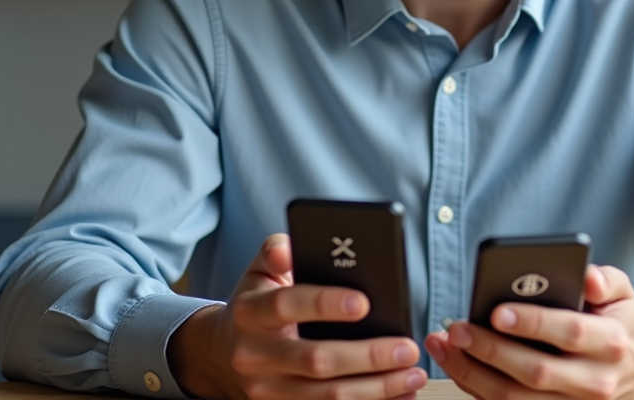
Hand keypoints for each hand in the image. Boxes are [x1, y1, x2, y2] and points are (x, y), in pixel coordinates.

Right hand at [168, 234, 427, 399]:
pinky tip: (397, 396)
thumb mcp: (259, 271)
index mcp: (250, 312)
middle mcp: (254, 355)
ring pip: (326, 396)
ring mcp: (266, 390)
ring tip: (412, 375)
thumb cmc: (256, 303)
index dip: (324, 304)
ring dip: (375, 388)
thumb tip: (289, 248)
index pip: (287, 305)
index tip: (364, 303)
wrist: (222, 352)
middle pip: (315, 360)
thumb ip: (276, 251)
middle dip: (367, 356)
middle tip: (407, 348)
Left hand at [426, 265, 633, 399]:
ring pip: (515, 398)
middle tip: (457, 329)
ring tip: (444, 344)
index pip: (569, 332)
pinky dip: (477, 387)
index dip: (532, 323)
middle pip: (536, 372)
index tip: (496, 311)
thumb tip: (588, 277)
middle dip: (491, 350)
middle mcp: (594, 381)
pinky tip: (455, 364)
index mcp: (610, 343)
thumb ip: (606, 280)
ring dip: (473, 373)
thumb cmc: (619, 324)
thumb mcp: (624, 293)